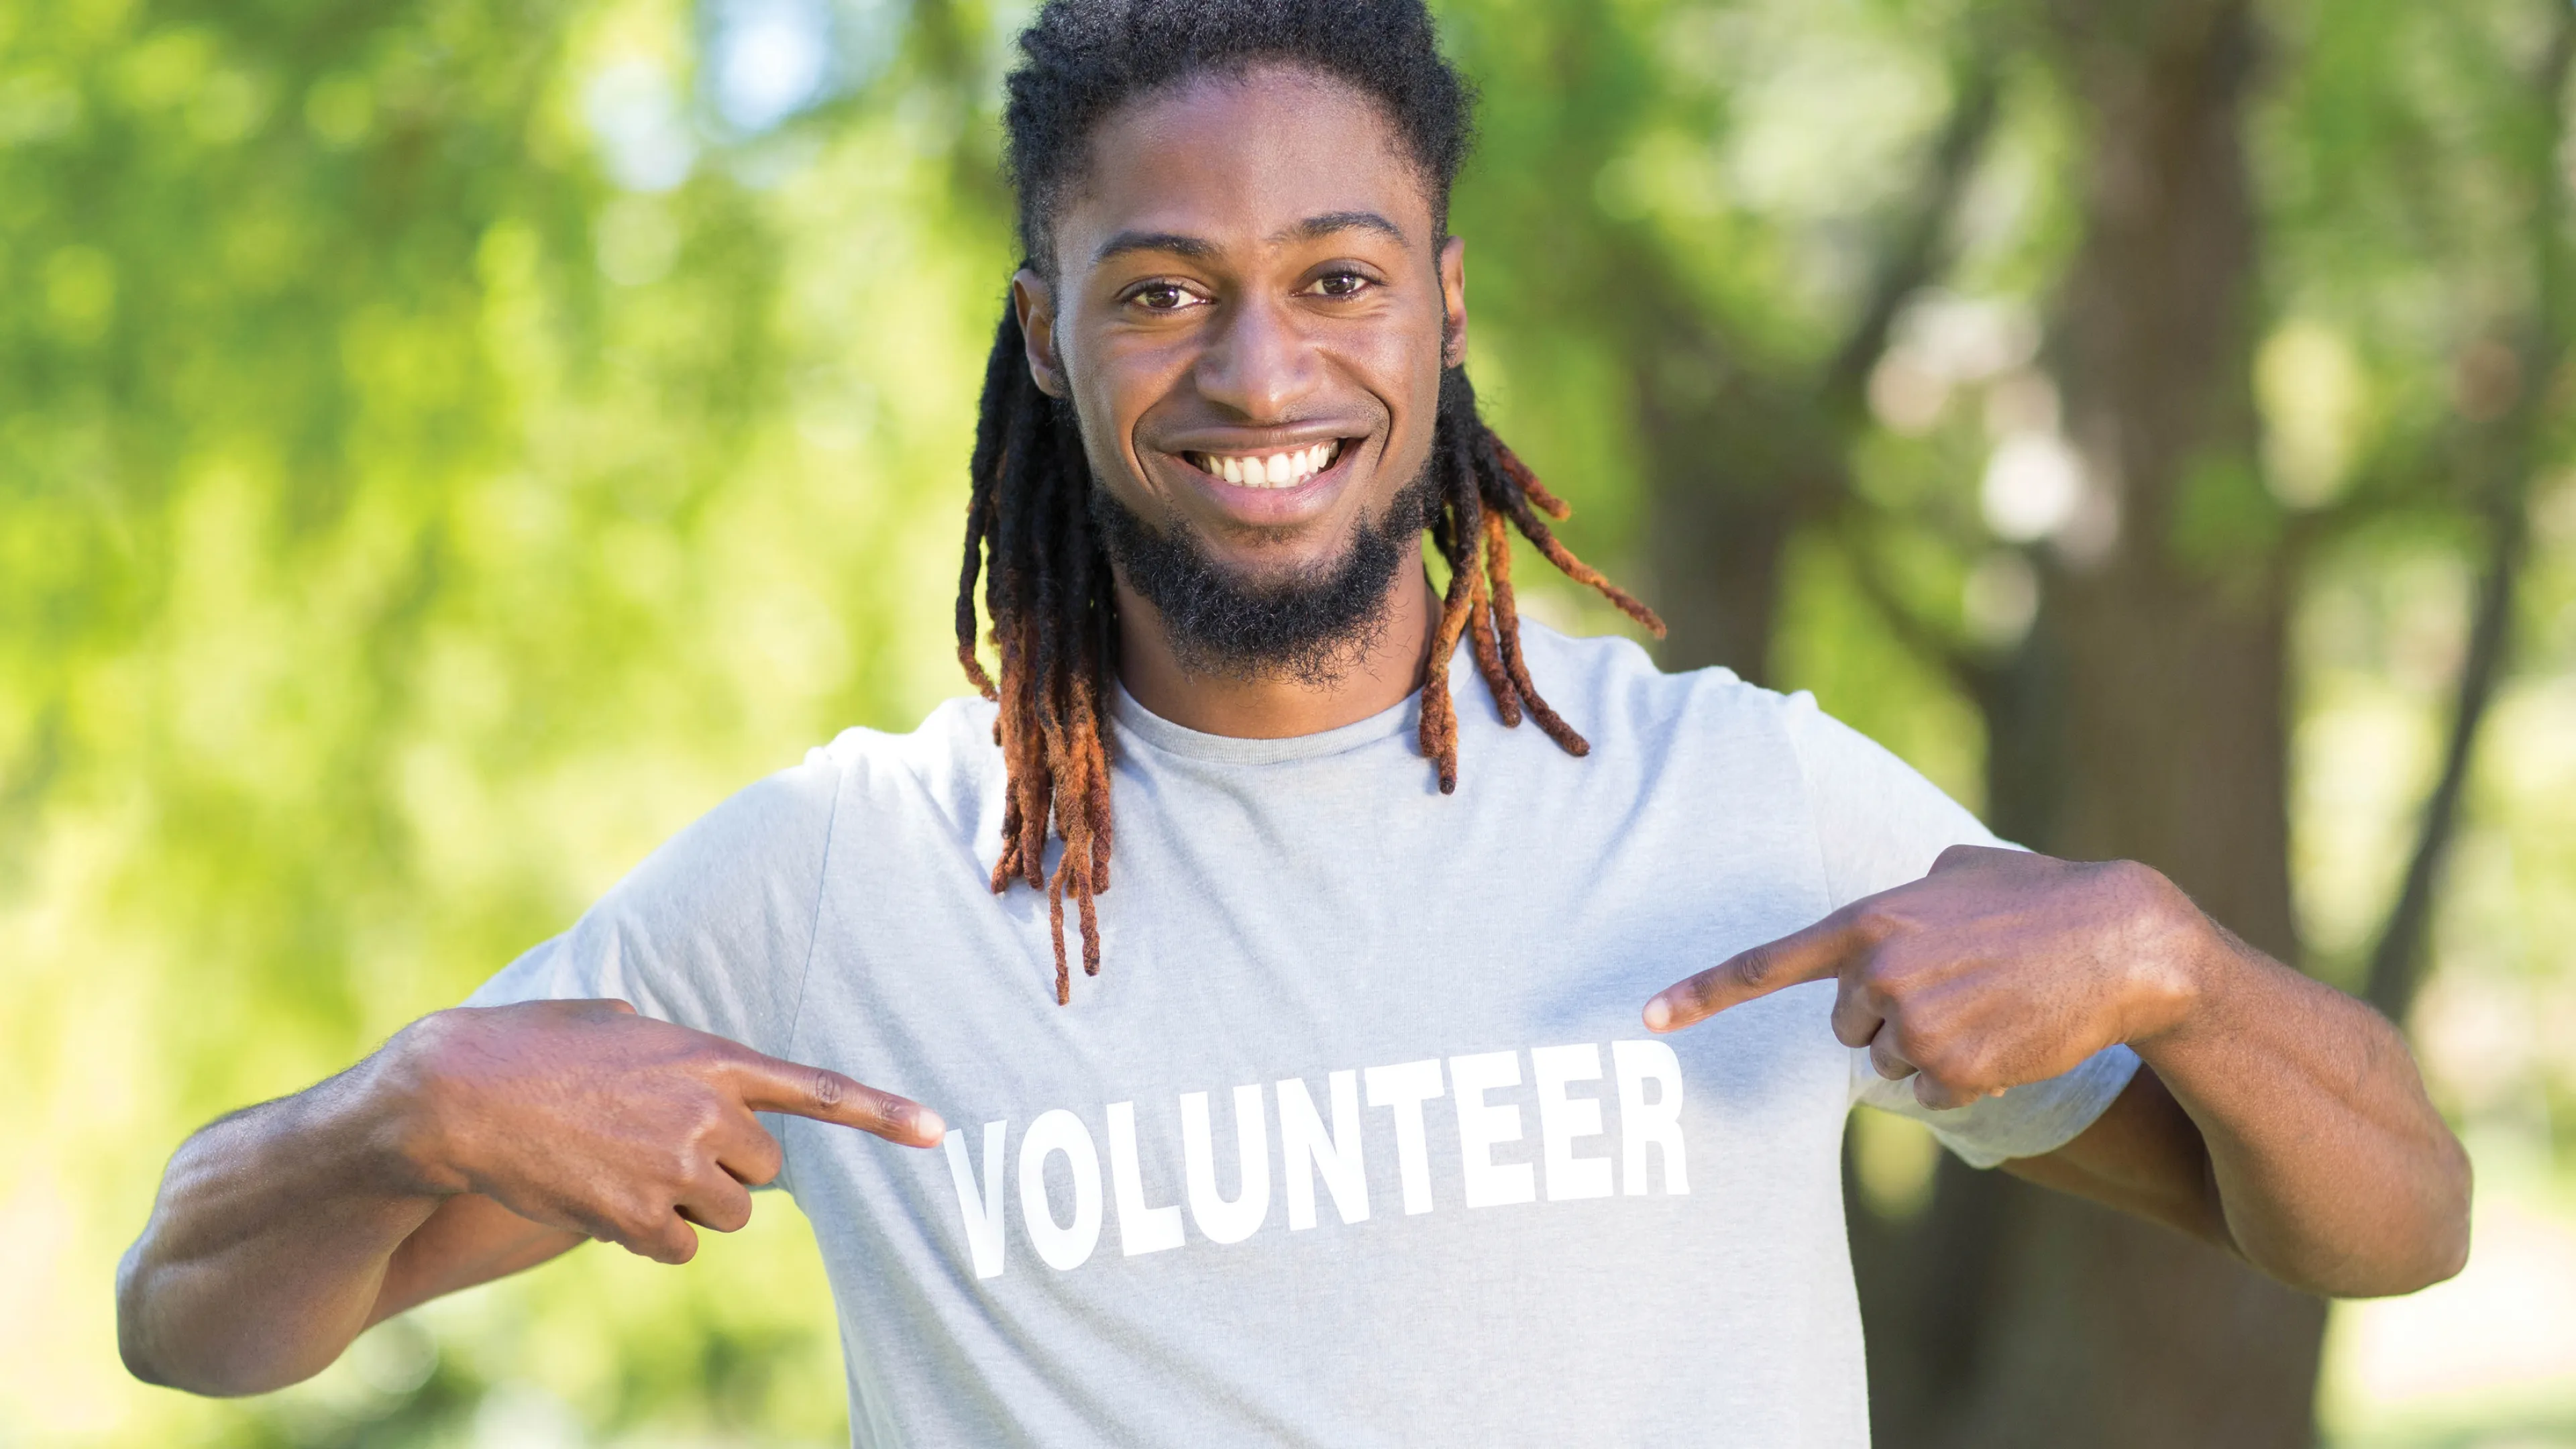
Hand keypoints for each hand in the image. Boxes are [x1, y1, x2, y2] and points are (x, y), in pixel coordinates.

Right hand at [380, 999, 943, 1263]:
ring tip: (622, 1167)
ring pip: (725, 1214)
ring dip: (688, 1203)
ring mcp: (673, 1167)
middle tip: (663, 1147)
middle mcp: (706, 1114)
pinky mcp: (636, 1216)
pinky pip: (679, 1246)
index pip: (816, 1089)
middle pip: (764, 1170)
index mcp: (711, 1059)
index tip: (936, 1132)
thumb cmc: (531, 1048)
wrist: (458, 1096)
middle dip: (725, 1167)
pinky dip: (652, 1235)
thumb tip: (680, 1068)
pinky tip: (604, 1199)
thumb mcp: (617, 1023)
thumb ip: (670, 1047)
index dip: (881, 1113)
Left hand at [1642, 846, 2211, 1108]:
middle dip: (1886, 1016)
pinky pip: (1933, 1093)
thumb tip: (1889, 914)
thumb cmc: (2042, 896)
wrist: (2122, 942)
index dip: (1702, 993)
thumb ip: (1903, 894)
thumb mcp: (1957, 870)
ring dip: (1930, 1047)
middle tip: (1953, 986)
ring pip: (1890, 1063)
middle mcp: (1877, 976)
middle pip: (1845, 1027)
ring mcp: (1915, 1028)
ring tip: (1989, 1007)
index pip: (1767, 964)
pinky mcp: (1955, 1072)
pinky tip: (2007, 1037)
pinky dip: (1965, 1076)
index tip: (1647, 1017)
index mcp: (1867, 922)